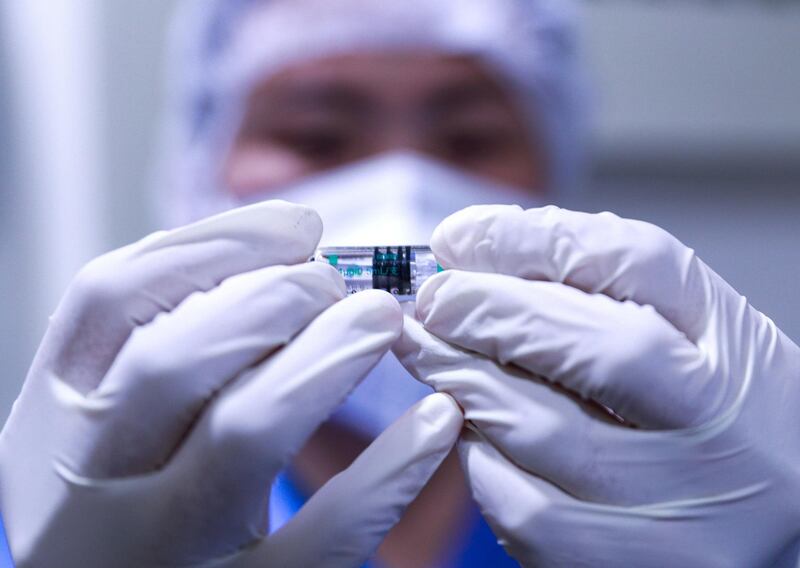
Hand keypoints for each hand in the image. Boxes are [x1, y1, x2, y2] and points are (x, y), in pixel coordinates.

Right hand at [0, 200, 462, 567]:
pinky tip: (437, 422)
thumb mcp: (112, 431)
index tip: (297, 226)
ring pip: (243, 434)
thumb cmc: (131, 506)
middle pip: (173, 358)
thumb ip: (164, 352)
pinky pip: (326, 536)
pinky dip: (389, 471)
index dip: (212, 245)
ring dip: (327, 359)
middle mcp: (87, 487)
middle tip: (338, 285)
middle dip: (273, 298)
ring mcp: (163, 551)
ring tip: (384, 319)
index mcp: (52, 423)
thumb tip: (280, 261)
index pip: (110, 298)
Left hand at [395, 205, 799, 566]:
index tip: (458, 238)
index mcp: (738, 347)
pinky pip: (529, 512)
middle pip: (600, 350)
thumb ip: (587, 286)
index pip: (638, 262)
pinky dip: (481, 461)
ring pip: (546, 434)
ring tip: (428, 354)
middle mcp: (730, 431)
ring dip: (465, 384)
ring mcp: (690, 512)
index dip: (533, 242)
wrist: (769, 516)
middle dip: (492, 315)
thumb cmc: (706, 413)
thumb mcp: (679, 333)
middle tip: (432, 301)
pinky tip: (470, 433)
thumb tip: (468, 249)